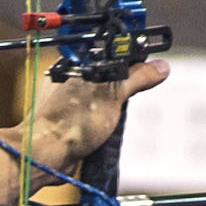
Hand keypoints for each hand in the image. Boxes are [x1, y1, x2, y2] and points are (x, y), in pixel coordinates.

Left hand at [25, 56, 169, 178]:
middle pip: (111, 72)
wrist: (45, 155)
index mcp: (80, 63)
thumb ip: (137, 77)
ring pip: (104, 94)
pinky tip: (106, 129)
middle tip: (138, 91)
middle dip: (127, 83)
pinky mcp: (71, 118)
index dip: (134, 54)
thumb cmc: (70, 122)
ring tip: (115, 115)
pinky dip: (106, 120)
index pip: (113, 50)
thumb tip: (159, 67)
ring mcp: (70, 99)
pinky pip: (95, 113)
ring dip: (116, 105)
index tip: (151, 62)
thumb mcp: (112, 94)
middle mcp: (73, 77)